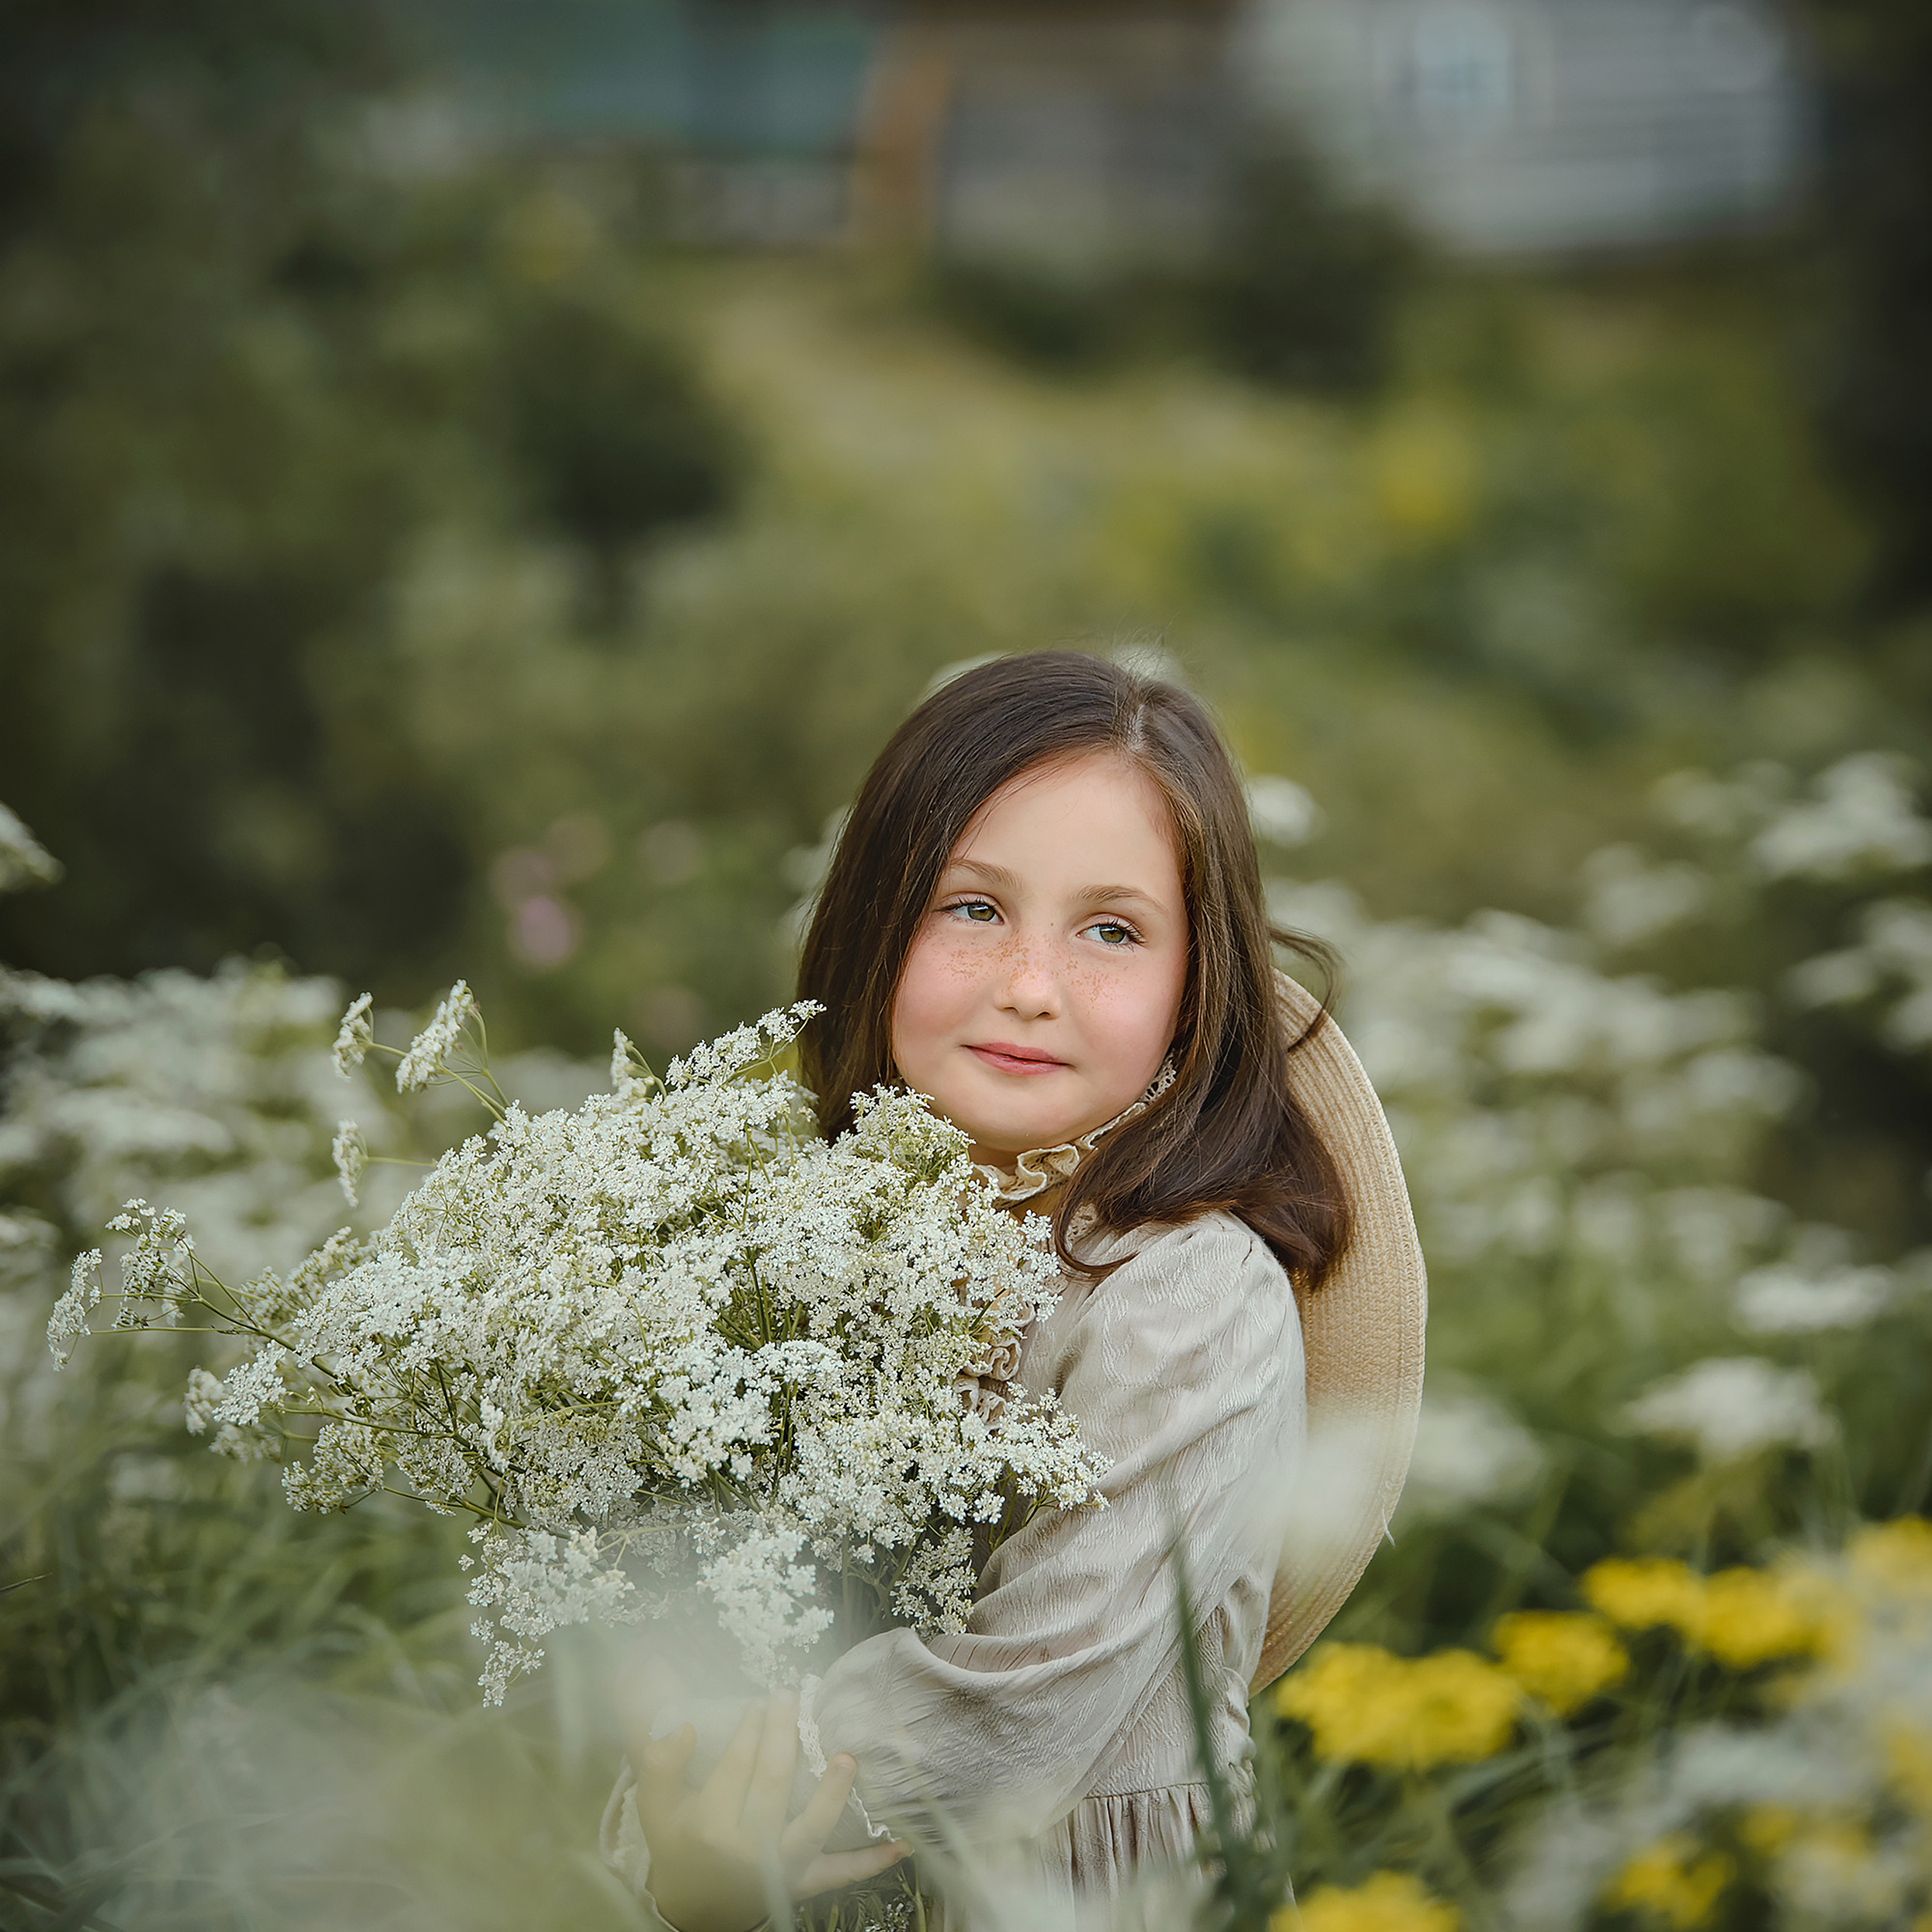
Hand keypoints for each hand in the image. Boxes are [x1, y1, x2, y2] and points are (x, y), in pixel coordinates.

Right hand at [626, 1689, 907, 1931]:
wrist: (698, 1904)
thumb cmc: (680, 1842)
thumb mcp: (656, 1806)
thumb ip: (660, 1764)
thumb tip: (685, 1727)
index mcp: (709, 1826)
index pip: (735, 1767)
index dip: (748, 1730)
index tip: (759, 1700)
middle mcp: (748, 1850)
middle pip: (772, 1785)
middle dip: (782, 1736)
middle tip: (789, 1697)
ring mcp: (780, 1869)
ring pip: (811, 1830)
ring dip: (833, 1796)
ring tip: (847, 1758)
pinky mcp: (805, 1883)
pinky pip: (841, 1873)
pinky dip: (871, 1861)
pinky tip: (902, 1843)